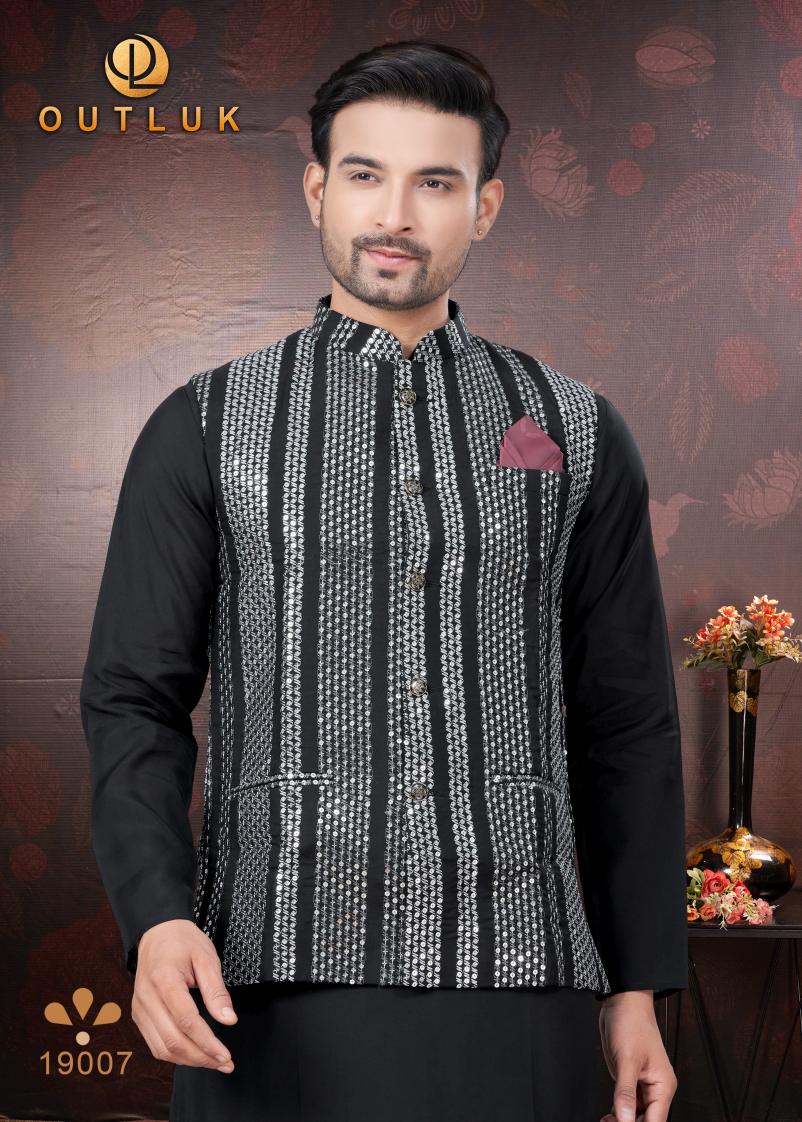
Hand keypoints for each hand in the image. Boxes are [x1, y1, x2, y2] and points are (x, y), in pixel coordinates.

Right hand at [131, 918, 238, 1072]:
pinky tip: (194, 1053)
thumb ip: (216, 990)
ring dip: (189, 1060)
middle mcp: (147, 998)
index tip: (225, 1055)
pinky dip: (175, 1054)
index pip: (186, 1021)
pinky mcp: (139, 1015)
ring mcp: (139, 1008)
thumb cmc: (182, 941)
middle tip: (225, 1063)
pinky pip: (155, 1044)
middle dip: (201, 1057)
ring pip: (162, 1049)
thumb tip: (229, 1019)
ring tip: (213, 1061)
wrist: (157, 932)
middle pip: (172, 1041)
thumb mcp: (206, 957)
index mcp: (164, 980)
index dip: (207, 1043)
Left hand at [598, 990, 677, 1121]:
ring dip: (622, 1120)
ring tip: (605, 1121)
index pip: (655, 1121)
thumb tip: (625, 1119)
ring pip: (636, 1113)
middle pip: (646, 1119)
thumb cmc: (632, 1022)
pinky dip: (618, 1111)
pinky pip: (628, 1103)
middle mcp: (656, 1087)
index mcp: (663, 1085)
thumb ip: (626, 1093)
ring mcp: (643, 1083)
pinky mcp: (631, 1078)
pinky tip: (608, 1116)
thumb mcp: (627, 1060)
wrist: (623, 1000)